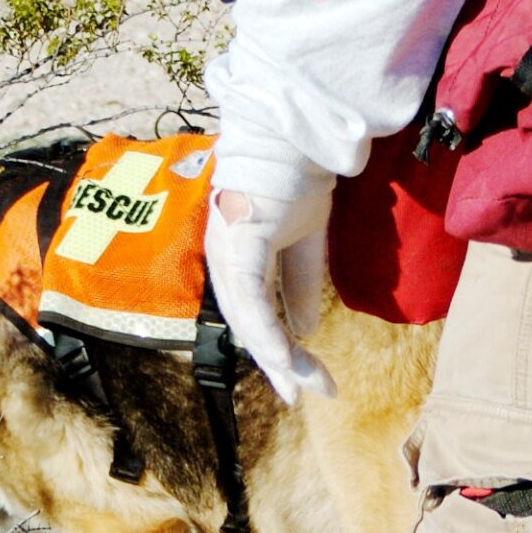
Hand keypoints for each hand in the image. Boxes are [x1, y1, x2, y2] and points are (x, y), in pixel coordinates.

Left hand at [206, 180, 336, 402]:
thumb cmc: (295, 178)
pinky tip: (284, 356)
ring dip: (276, 356)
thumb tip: (306, 330)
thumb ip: (301, 283)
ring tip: (302, 386)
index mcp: (238, 259)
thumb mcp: (306, 240)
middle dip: (277, 365)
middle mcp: (224, 260)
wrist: (293, 136)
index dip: (277, 350)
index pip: (254, 316)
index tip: (302, 380)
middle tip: (302, 396)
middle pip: (247, 325)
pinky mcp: (238, 242)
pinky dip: (266, 330)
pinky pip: (251, 296)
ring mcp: (227, 251)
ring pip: (247, 318)